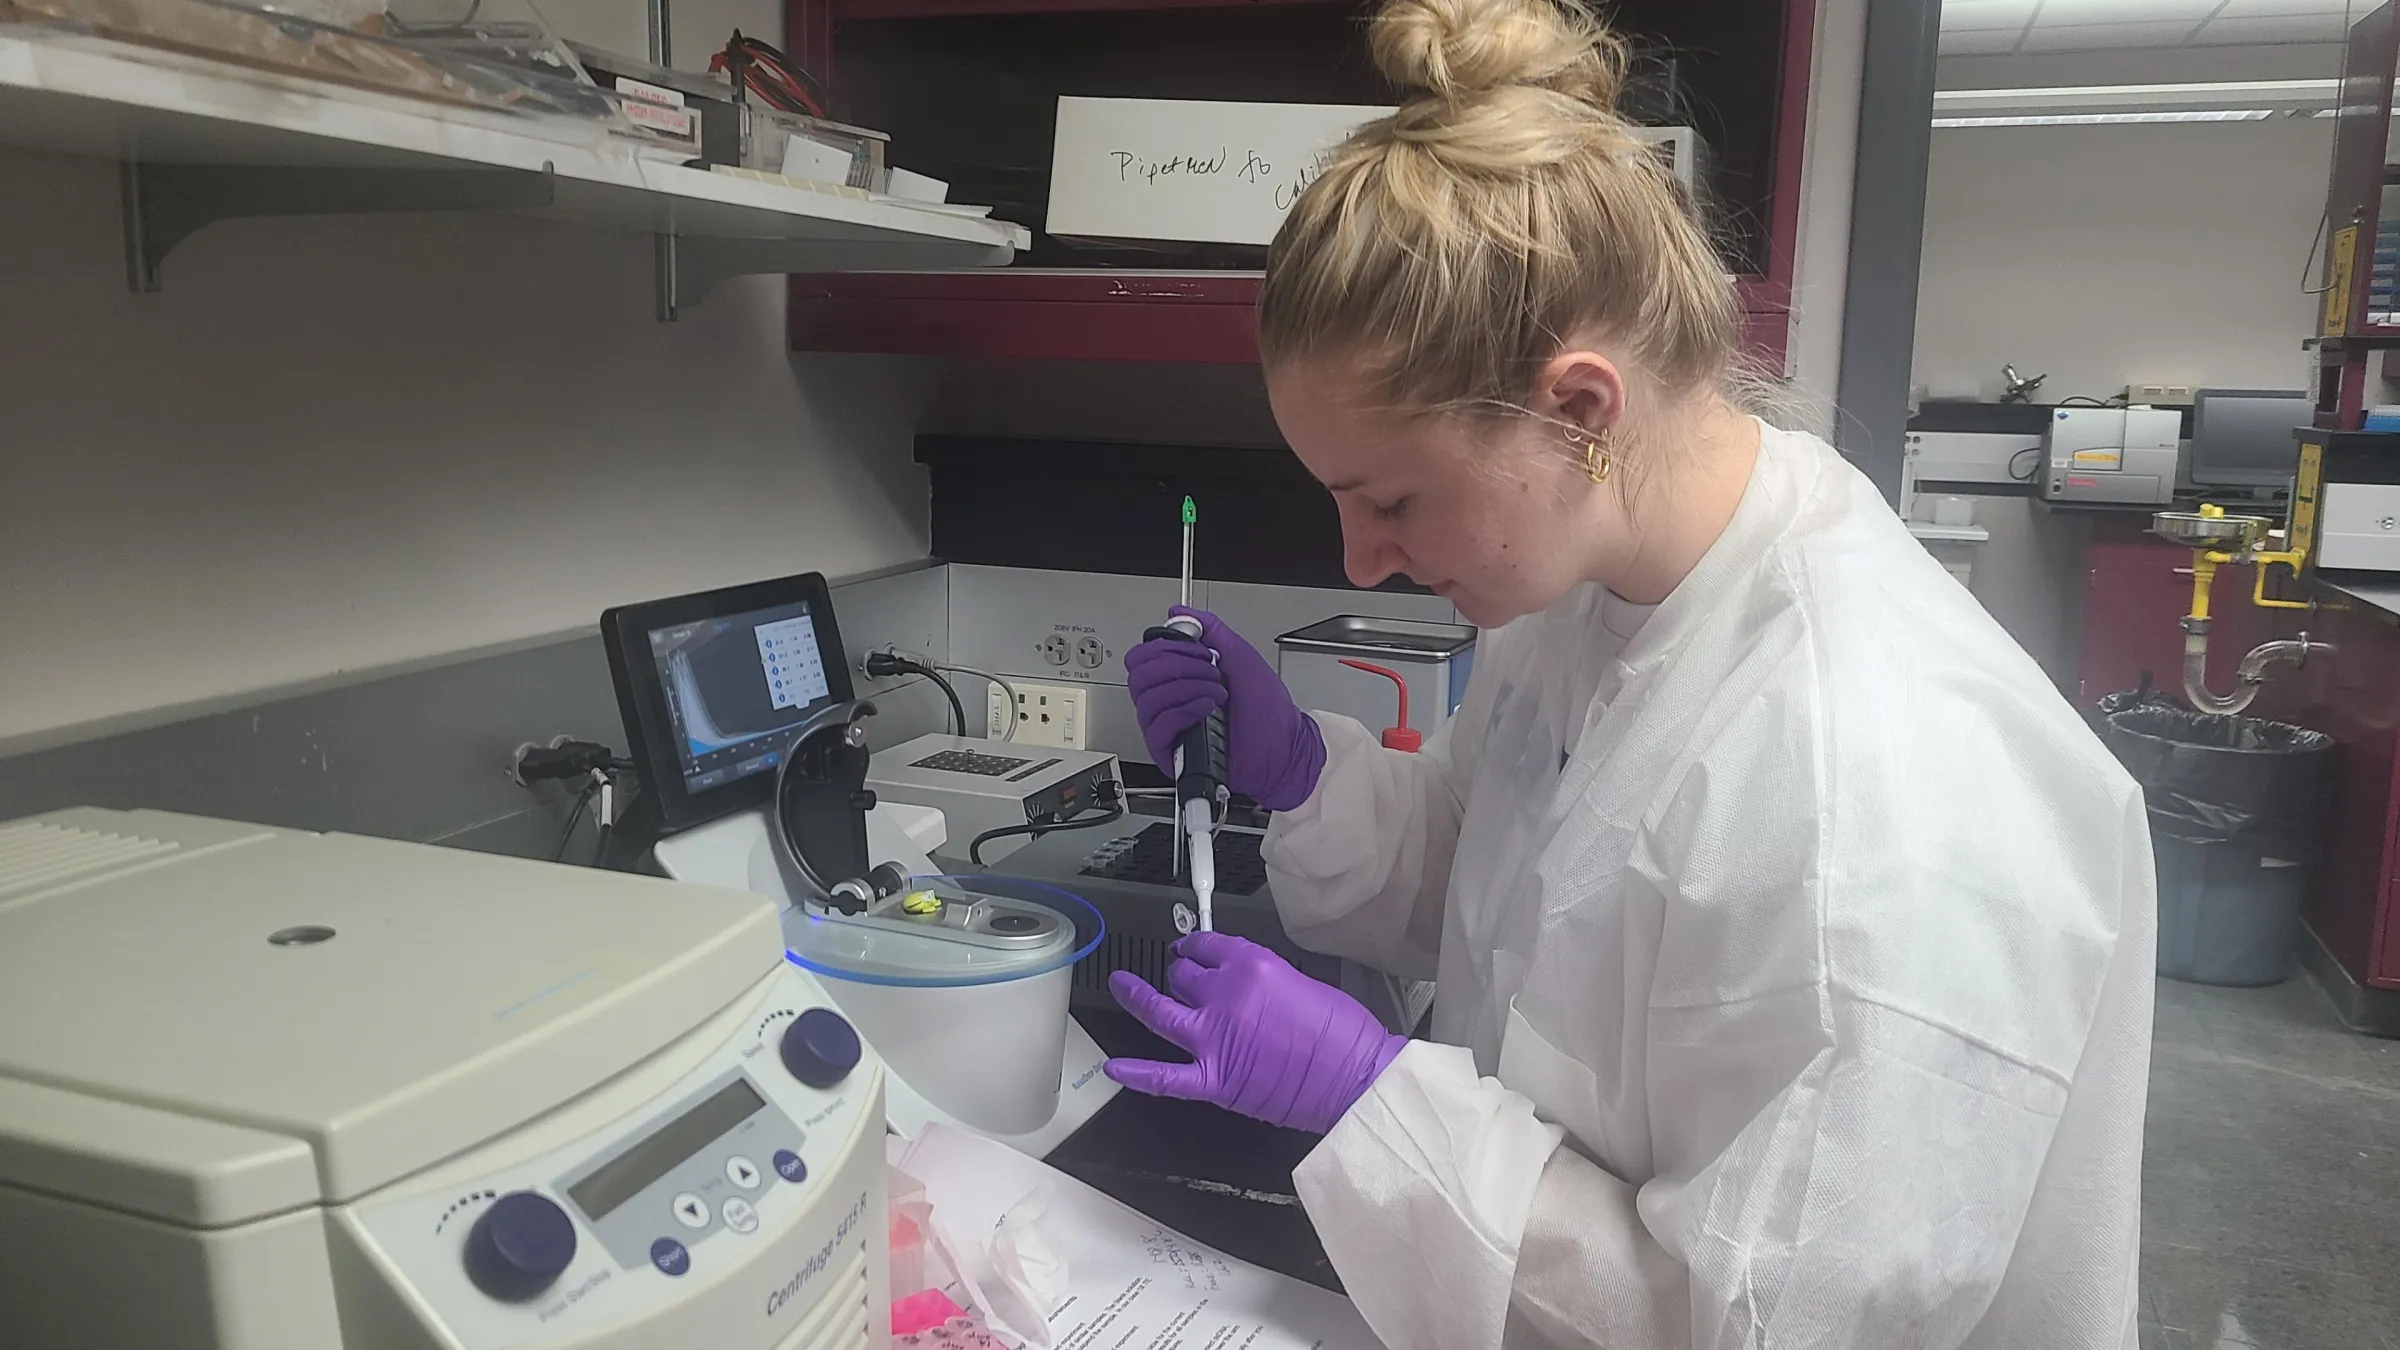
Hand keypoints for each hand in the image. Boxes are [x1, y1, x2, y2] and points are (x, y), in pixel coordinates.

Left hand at [1104, 932, 1403, 1133]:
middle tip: (1181, 977)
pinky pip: (1164, 1077)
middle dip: (1180, 974)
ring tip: (1122, 986)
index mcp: (1253, 966)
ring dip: (1137, 996)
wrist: (1356, 1080)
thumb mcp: (1303, 981)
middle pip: (1183, 976)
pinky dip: (1137, 1073)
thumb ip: (1262, 979)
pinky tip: (1114, 1067)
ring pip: (1161, 1011)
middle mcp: (1226, 996)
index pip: (1208, 946)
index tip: (1193, 947)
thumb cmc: (1344, 1034)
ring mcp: (1214, 1039)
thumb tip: (1239, 986)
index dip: (1196, 946)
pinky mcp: (1215, 1079)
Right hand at [1123, 607, 1326, 811]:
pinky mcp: (1171, 753)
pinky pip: (1157, 727)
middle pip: (1139, 675)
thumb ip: (1209, 629)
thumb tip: (1178, 612)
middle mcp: (1169, 701)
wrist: (1284, 745)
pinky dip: (1183, 711)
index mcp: (1179, 678)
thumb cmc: (1267, 710)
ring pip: (1147, 699)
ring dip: (1187, 688)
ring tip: (1217, 693)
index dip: (1166, 647)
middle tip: (1210, 671)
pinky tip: (1207, 709)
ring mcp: (1169, 727)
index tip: (1200, 650)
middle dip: (1178, 665)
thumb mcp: (1239, 655)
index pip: (1142, 657)